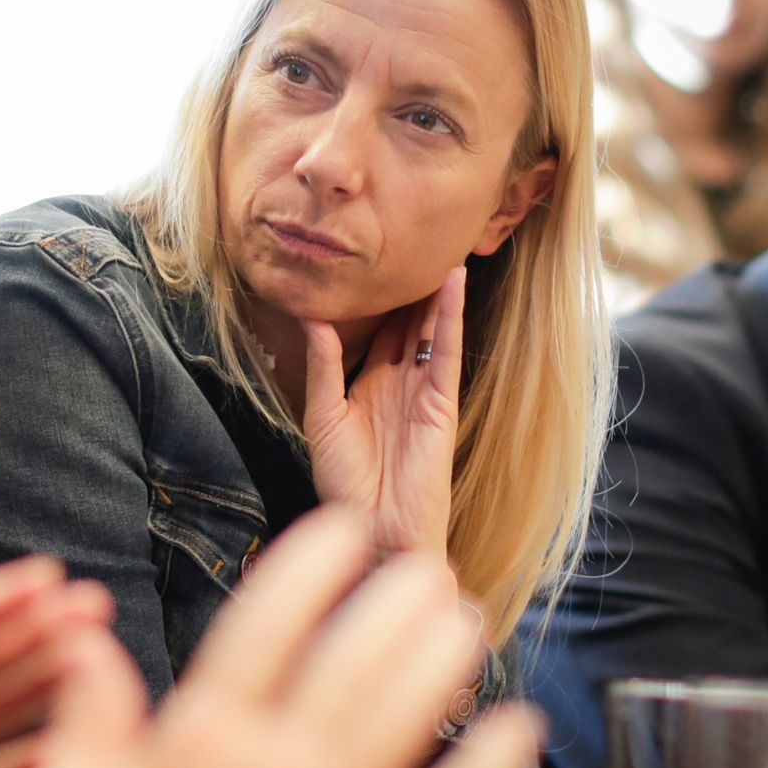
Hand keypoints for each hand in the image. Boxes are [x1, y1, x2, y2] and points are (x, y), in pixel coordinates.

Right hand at [19, 504, 539, 767]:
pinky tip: (517, 731)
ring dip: (438, 660)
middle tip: (421, 564)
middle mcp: (278, 765)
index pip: (268, 623)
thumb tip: (84, 639)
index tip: (341, 529)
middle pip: (350, 659)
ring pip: (402, 719)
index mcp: (206, 735)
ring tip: (462, 617)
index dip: (310, 566)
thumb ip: (84, 710)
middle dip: (391, 601)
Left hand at [302, 264, 464, 564]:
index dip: (376, 300)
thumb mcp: (322, 417)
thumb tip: (315, 319)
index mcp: (367, 386)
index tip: (369, 259)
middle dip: (408, 288)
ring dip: (433, 292)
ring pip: (429, 330)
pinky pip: (447, 351)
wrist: (372, 526)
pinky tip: (452, 285)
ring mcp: (422, 390)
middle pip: (406, 324)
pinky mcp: (442, 402)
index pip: (376, 333)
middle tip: (409, 241)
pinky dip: (451, 317)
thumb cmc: (345, 482)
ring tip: (438, 247)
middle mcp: (398, 383)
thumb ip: (323, 367)